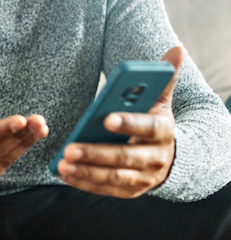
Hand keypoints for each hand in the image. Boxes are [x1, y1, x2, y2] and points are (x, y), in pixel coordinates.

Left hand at [56, 46, 183, 197]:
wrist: (169, 156)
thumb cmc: (154, 119)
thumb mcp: (161, 99)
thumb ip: (163, 77)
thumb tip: (176, 49)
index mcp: (163, 131)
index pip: (147, 127)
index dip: (128, 123)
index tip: (106, 117)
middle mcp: (155, 158)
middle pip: (125, 157)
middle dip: (96, 153)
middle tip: (69, 148)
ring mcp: (143, 177)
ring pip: (114, 177)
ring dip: (87, 172)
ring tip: (62, 163)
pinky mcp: (130, 190)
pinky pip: (105, 189)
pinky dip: (84, 183)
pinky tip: (63, 173)